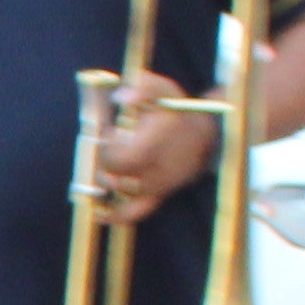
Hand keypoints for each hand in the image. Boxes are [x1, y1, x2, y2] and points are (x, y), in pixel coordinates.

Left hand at [89, 80, 221, 220]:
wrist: (207, 135)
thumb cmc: (178, 111)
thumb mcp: (164, 90)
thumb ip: (144, 88)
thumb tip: (121, 96)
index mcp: (157, 141)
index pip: (120, 157)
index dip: (106, 149)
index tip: (108, 135)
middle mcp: (157, 168)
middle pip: (116, 176)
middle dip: (102, 164)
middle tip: (103, 150)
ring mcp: (158, 185)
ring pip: (122, 194)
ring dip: (105, 183)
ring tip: (100, 169)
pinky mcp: (157, 197)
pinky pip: (134, 214)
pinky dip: (114, 216)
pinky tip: (97, 214)